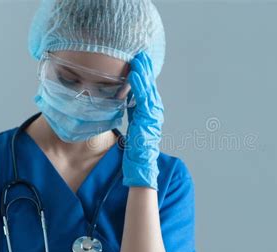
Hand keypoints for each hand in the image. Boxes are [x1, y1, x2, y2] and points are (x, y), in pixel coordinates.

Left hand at [122, 51, 163, 189]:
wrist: (141, 170)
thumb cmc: (135, 154)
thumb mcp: (133, 131)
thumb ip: (132, 117)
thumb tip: (123, 105)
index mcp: (149, 116)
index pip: (146, 93)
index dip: (143, 77)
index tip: (139, 63)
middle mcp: (153, 115)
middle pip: (149, 89)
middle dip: (146, 71)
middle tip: (141, 55)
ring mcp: (152, 118)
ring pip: (148, 91)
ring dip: (144, 74)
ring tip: (139, 60)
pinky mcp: (147, 121)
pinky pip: (143, 100)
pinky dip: (140, 87)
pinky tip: (135, 75)